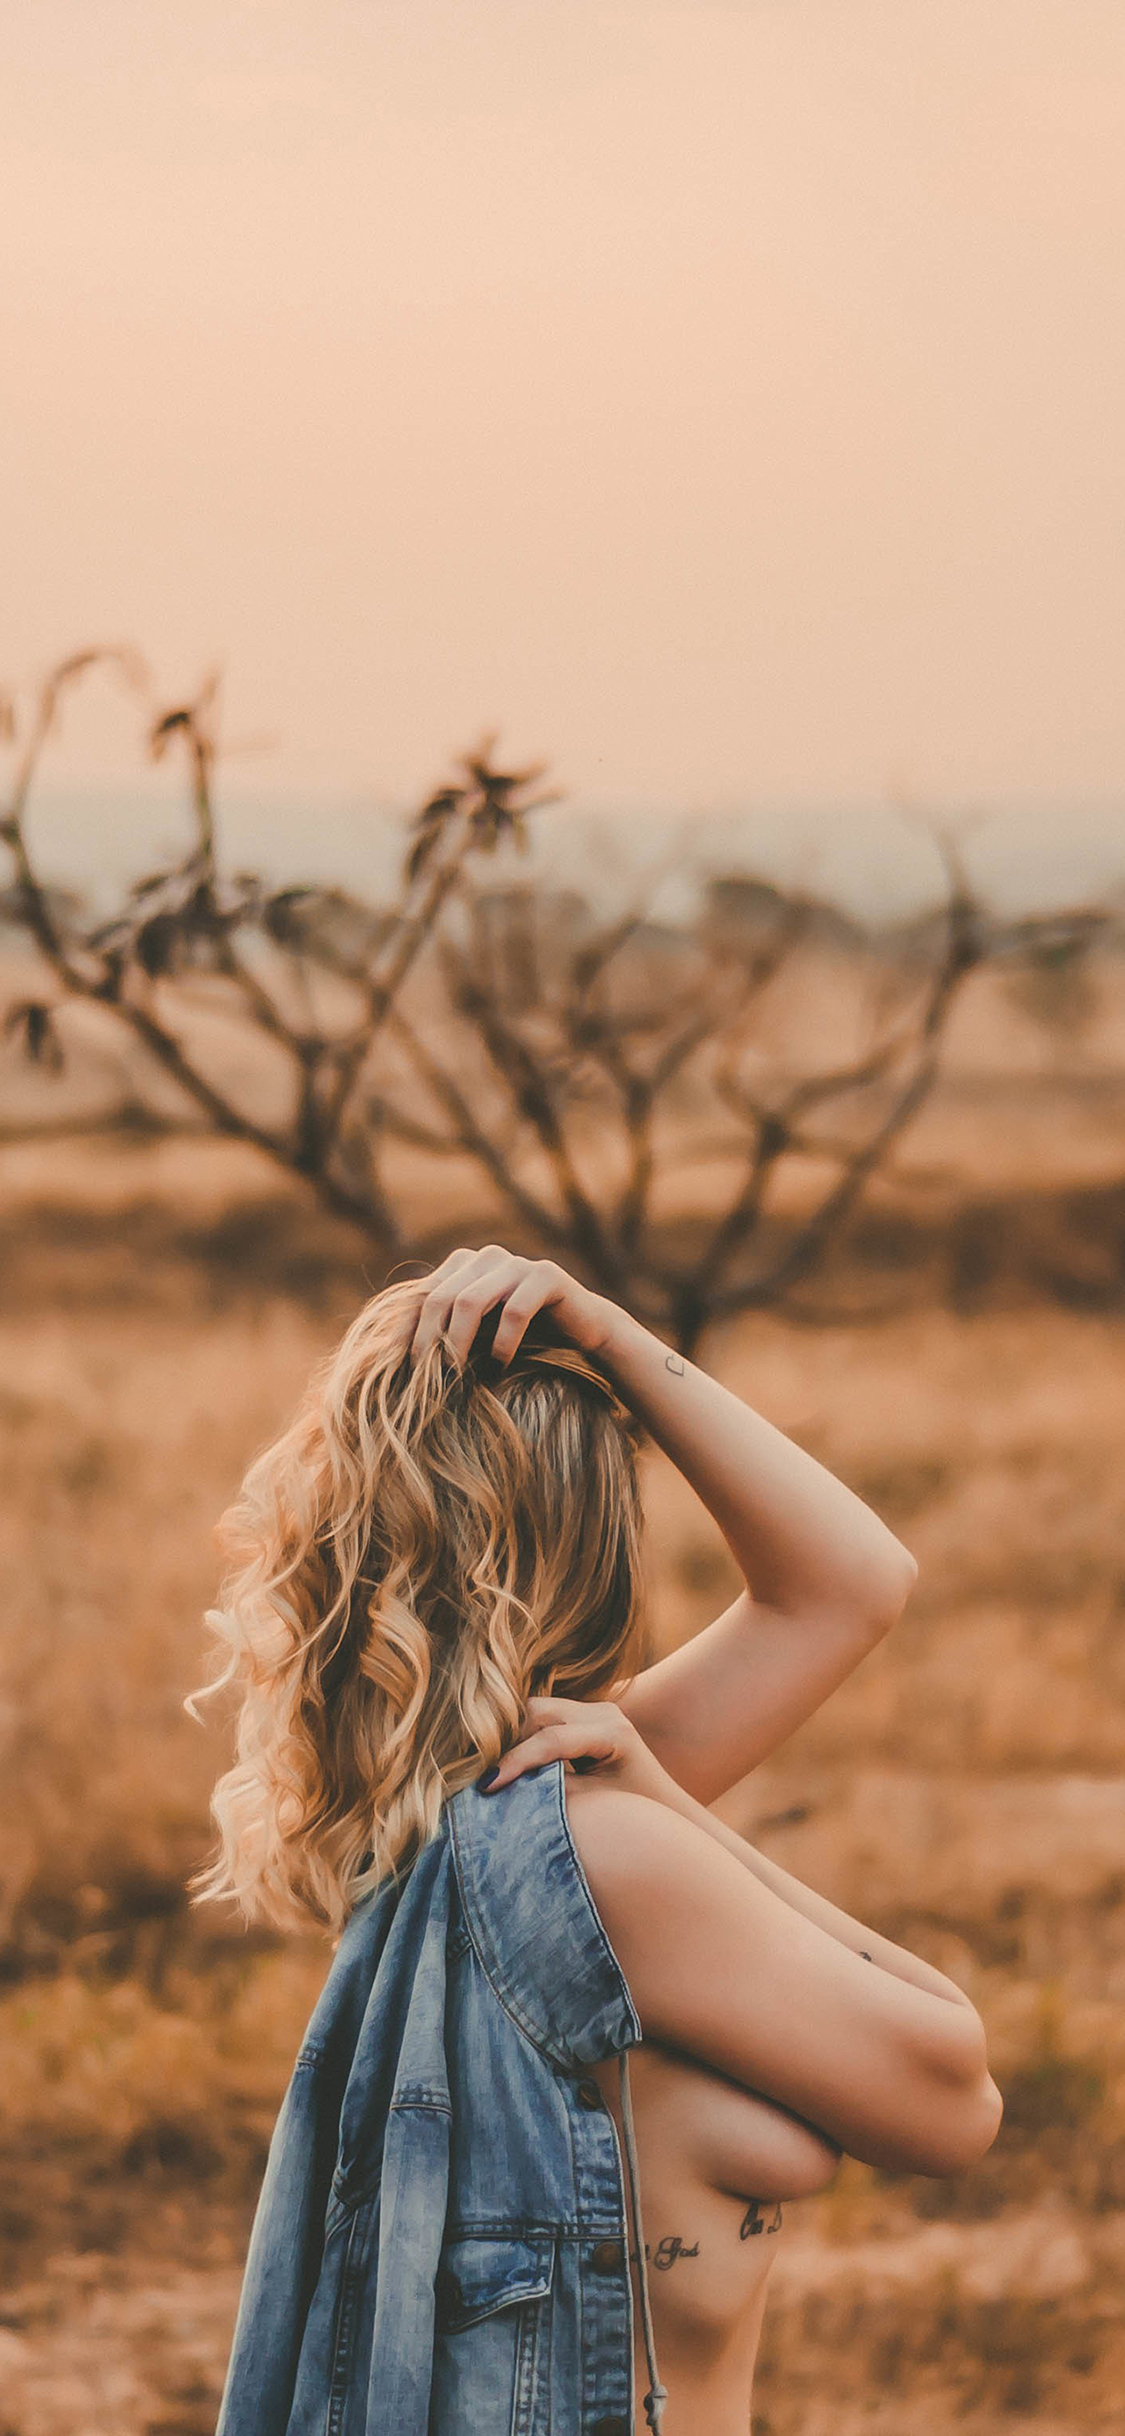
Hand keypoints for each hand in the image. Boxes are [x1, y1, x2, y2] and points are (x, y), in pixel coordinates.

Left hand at [409, 1245, 615, 1367]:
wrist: (584, 1333)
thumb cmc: (523, 1339)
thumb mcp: (478, 1335)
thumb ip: (444, 1333)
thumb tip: (388, 1357)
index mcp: (463, 1265)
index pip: (421, 1294)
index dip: (406, 1330)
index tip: (399, 1369)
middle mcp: (486, 1257)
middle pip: (440, 1298)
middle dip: (430, 1341)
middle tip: (428, 1379)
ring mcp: (516, 1263)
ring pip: (470, 1301)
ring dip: (459, 1344)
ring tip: (457, 1377)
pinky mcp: (546, 1275)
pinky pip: (513, 1310)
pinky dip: (502, 1343)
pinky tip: (499, 1367)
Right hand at [480, 1695, 676, 1803]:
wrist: (668, 1813)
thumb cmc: (635, 1817)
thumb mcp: (591, 1807)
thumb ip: (549, 1791)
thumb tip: (501, 1785)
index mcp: (613, 1733)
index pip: (551, 1740)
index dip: (515, 1762)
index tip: (486, 1787)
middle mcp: (605, 1712)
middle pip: (538, 1713)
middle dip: (510, 1743)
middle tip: (487, 1779)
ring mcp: (597, 1710)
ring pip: (536, 1711)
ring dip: (515, 1739)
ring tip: (496, 1773)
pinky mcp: (586, 1717)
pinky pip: (545, 1719)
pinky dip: (526, 1738)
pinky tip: (512, 1764)